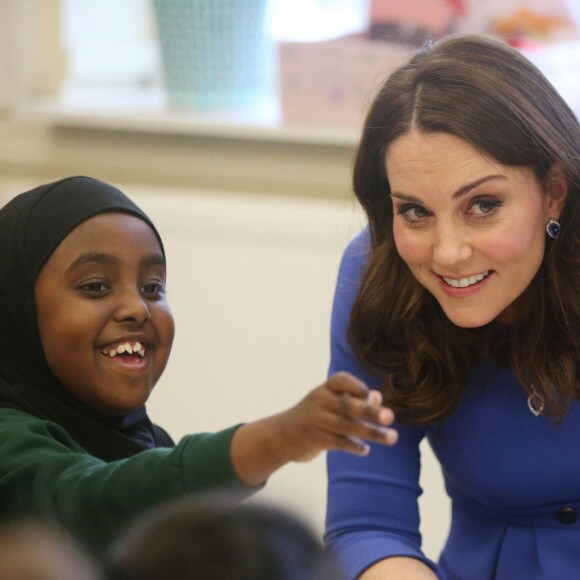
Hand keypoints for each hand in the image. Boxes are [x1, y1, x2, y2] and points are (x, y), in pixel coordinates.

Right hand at [230, 372, 396, 485]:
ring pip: (347, 427)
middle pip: (347, 405)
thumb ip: (355, 400)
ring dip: (371, 433)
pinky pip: (338, 442)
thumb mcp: (331, 403)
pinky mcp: (314, 439)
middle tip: (390, 417)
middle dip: (370, 411)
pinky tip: (365, 450)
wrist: (283, 435)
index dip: (358, 386)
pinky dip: (354, 446)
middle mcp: (319, 401)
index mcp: (324, 389)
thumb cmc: (317, 416)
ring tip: (392, 437)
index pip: (341, 380)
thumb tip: (378, 397)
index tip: (372, 395)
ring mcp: (316, 420)